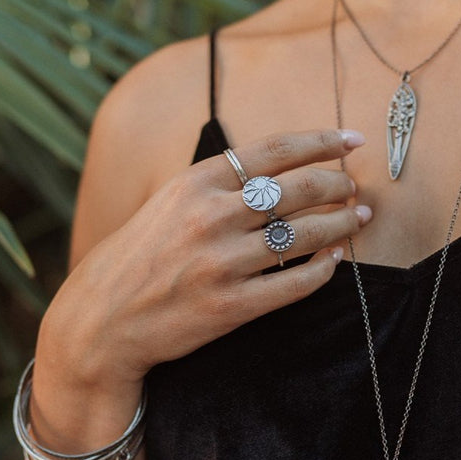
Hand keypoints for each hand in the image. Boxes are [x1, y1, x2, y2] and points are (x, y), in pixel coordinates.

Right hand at [39, 128, 368, 390]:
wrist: (102, 318)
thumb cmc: (141, 253)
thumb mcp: (171, 200)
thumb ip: (221, 181)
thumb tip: (286, 166)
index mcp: (197, 182)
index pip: (277, 150)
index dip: (323, 141)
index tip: (353, 141)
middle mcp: (211, 217)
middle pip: (299, 190)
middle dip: (339, 186)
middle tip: (355, 189)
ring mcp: (222, 263)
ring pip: (306, 235)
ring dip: (342, 224)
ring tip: (359, 218)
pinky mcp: (231, 305)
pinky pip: (296, 283)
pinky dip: (324, 269)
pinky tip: (335, 259)